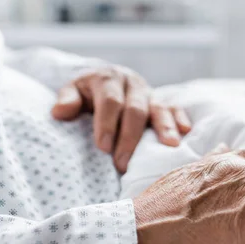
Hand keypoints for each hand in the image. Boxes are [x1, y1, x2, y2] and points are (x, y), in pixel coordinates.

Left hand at [51, 67, 190, 172]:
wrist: (106, 81)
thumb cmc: (86, 94)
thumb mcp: (72, 92)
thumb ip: (67, 100)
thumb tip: (59, 112)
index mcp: (108, 79)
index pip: (110, 101)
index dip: (107, 124)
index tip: (103, 148)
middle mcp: (132, 83)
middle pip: (135, 109)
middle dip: (130, 137)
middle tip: (122, 164)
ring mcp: (150, 92)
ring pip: (159, 107)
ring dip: (164, 128)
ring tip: (170, 146)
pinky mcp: (163, 101)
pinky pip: (175, 108)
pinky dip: (180, 119)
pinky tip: (185, 132)